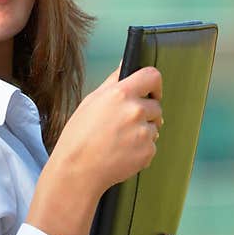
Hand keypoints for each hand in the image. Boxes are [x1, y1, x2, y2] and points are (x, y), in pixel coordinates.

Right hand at [49, 64, 163, 199]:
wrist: (77, 170)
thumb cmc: (78, 136)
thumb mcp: (91, 101)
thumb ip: (113, 82)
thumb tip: (124, 64)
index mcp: (120, 94)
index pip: (152, 76)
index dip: (154, 85)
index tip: (151, 93)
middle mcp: (135, 111)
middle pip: (156, 106)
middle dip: (145, 113)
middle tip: (123, 124)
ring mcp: (143, 132)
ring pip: (154, 127)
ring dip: (142, 132)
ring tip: (119, 140)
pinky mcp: (148, 151)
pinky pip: (152, 146)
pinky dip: (140, 149)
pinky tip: (121, 152)